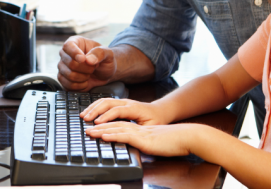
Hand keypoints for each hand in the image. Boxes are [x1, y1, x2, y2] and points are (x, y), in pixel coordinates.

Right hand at [57, 36, 115, 90]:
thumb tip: (88, 60)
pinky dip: (80, 86)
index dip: (74, 53)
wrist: (104, 73)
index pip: (68, 46)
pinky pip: (68, 85)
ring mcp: (63, 67)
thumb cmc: (104, 60)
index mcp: (75, 42)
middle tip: (94, 67)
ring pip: (69, 75)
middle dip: (86, 69)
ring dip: (83, 77)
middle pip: (70, 63)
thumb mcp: (108, 53)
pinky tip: (85, 81)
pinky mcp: (63, 79)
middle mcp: (66, 54)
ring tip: (89, 73)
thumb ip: (100, 53)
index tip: (83, 59)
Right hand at [80, 98, 168, 125]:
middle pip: (107, 102)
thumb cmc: (156, 120)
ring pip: (105, 100)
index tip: (96, 123)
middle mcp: (126, 102)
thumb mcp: (151, 127)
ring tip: (83, 115)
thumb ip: (139, 131)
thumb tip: (128, 137)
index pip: (116, 110)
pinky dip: (96, 106)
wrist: (160, 111)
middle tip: (85, 119)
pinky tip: (89, 112)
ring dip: (93, 107)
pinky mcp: (119, 102)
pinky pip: (105, 101)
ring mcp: (122, 101)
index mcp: (134, 108)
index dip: (105, 116)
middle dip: (95, 110)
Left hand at [85, 121, 201, 156]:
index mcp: (138, 129)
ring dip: (101, 130)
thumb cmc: (172, 142)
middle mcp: (136, 128)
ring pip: (116, 128)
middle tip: (85, 127)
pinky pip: (125, 135)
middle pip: (114, 124)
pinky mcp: (143, 139)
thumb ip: (143, 142)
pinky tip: (103, 136)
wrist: (185, 137)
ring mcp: (139, 132)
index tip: (92, 128)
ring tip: (89, 132)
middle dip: (98, 125)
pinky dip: (112, 135)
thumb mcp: (154, 142)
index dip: (104, 125)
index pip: (118, 125)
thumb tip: (134, 146)